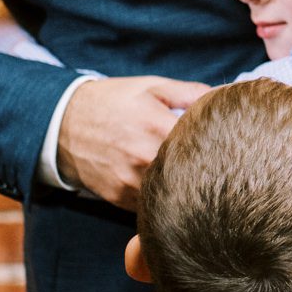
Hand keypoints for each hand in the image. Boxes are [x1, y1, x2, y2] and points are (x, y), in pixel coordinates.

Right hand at [57, 76, 210, 209]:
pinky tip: (170, 186)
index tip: (230, 145)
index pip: (206, 144)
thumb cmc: (112, 101)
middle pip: (194, 174)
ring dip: (186, 187)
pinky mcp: (121, 199)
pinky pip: (152, 205)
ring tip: (195, 177)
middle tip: (219, 164)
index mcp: (158, 127)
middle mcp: (145, 159)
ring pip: (174, 194)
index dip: (222, 146)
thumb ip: (191, 93)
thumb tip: (225, 97)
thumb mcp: (151, 87)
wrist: (61, 124)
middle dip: (208, 169)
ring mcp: (132, 182)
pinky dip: (163, 198)